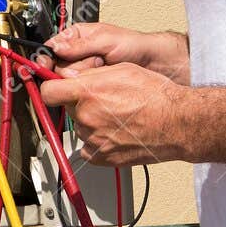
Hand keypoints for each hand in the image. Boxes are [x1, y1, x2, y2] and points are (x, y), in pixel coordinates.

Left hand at [38, 62, 190, 166]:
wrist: (177, 123)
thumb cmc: (155, 95)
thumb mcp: (121, 69)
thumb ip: (89, 74)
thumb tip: (68, 76)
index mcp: (87, 93)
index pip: (48, 92)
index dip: (50, 87)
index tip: (54, 87)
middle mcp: (86, 117)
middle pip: (68, 109)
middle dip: (79, 102)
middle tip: (103, 99)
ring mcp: (93, 139)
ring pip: (80, 127)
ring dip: (91, 121)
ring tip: (117, 116)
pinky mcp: (102, 157)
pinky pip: (89, 147)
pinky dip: (97, 141)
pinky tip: (115, 132)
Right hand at [42, 23, 190, 82]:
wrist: (152, 62)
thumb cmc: (132, 44)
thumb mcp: (106, 40)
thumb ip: (80, 45)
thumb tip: (57, 47)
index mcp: (75, 37)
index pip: (51, 48)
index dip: (46, 58)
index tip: (44, 66)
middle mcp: (76, 53)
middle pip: (57, 67)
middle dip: (72, 68)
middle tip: (93, 62)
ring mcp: (83, 69)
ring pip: (68, 79)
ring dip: (83, 76)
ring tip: (103, 68)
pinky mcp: (90, 83)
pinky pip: (79, 88)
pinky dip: (87, 86)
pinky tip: (100, 80)